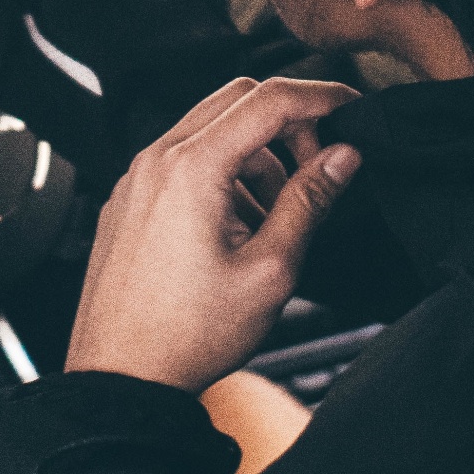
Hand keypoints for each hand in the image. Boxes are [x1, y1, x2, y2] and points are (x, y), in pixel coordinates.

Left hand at [66, 76, 362, 392]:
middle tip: (318, 166)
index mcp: (192, 167)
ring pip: (210, 130)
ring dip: (255, 154)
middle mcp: (156, 160)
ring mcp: (136, 179)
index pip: (268, 99)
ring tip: (275, 217)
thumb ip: (309, 202)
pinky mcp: (129, 200)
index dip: (322, 95)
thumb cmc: (187, 335)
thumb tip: (342, 157)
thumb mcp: (270, 269)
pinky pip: (182, 160)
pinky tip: (237, 227)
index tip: (352, 104)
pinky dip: (221, 173)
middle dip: (288, 122)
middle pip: (236, 100)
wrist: (121, 377)